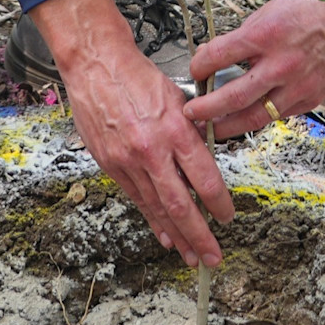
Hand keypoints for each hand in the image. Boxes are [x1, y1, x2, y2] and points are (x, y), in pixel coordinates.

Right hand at [34, 0, 234, 265]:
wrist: (96, 66)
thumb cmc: (138, 77)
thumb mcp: (176, 98)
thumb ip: (190, 132)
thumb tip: (205, 162)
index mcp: (174, 129)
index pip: (204, 178)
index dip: (218, 204)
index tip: (227, 217)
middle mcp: (152, 150)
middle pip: (180, 204)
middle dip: (199, 236)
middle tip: (213, 257)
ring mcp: (128, 161)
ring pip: (157, 208)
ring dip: (177, 236)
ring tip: (191, 256)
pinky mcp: (111, 165)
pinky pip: (136, 199)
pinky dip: (152, 220)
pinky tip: (164, 237)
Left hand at [185, 0, 324, 139]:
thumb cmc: (312, 9)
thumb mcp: (270, 12)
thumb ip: (245, 37)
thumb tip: (220, 56)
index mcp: (265, 36)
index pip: (219, 56)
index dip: (199, 66)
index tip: (195, 71)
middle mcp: (280, 64)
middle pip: (232, 96)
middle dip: (206, 109)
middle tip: (191, 113)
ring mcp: (297, 85)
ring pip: (255, 117)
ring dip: (228, 126)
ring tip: (212, 129)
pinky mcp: (310, 99)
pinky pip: (278, 115)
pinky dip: (259, 118)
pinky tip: (246, 119)